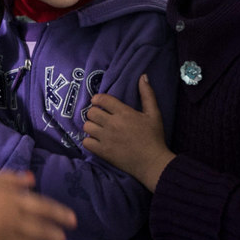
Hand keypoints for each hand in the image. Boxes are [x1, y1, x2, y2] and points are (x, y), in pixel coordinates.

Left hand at [82, 75, 174, 191]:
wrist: (152, 162)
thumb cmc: (154, 137)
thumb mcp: (154, 113)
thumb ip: (147, 94)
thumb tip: (143, 76)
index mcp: (124, 113)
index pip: (102, 99)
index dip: (97, 99)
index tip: (99, 102)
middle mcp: (112, 124)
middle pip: (91, 112)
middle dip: (94, 113)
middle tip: (100, 117)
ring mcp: (106, 138)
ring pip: (87, 126)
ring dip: (91, 126)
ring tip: (98, 129)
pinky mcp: (103, 152)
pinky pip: (86, 142)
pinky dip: (89, 141)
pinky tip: (96, 141)